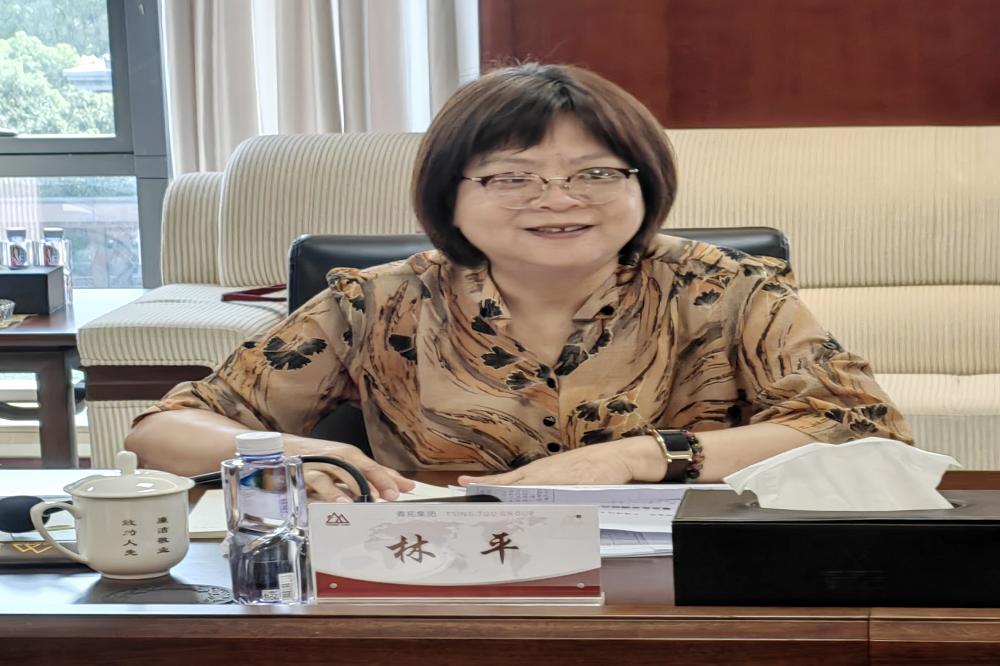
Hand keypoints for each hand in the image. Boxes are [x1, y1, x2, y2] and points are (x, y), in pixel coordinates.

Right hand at [282, 436, 414, 502]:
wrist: (280, 449)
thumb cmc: (316, 460)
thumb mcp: (343, 467)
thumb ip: (371, 477)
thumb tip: (403, 486)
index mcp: (350, 456)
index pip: (375, 466)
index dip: (390, 478)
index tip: (407, 490)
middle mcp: (339, 456)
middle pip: (363, 467)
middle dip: (379, 480)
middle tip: (392, 495)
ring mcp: (323, 463)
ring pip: (344, 472)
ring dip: (358, 485)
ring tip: (371, 499)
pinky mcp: (306, 471)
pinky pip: (321, 481)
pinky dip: (332, 492)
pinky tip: (342, 502)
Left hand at [456, 436, 667, 486]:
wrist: (619, 458)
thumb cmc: (592, 468)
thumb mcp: (563, 475)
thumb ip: (545, 486)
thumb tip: (525, 500)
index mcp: (540, 472)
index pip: (507, 480)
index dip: (485, 484)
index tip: (462, 485)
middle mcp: (544, 474)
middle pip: (511, 484)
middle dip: (489, 491)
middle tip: (465, 493)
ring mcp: (557, 480)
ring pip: (526, 490)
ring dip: (507, 496)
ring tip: (484, 501)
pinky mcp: (573, 486)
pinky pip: (550, 497)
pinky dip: (536, 502)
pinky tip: (524, 507)